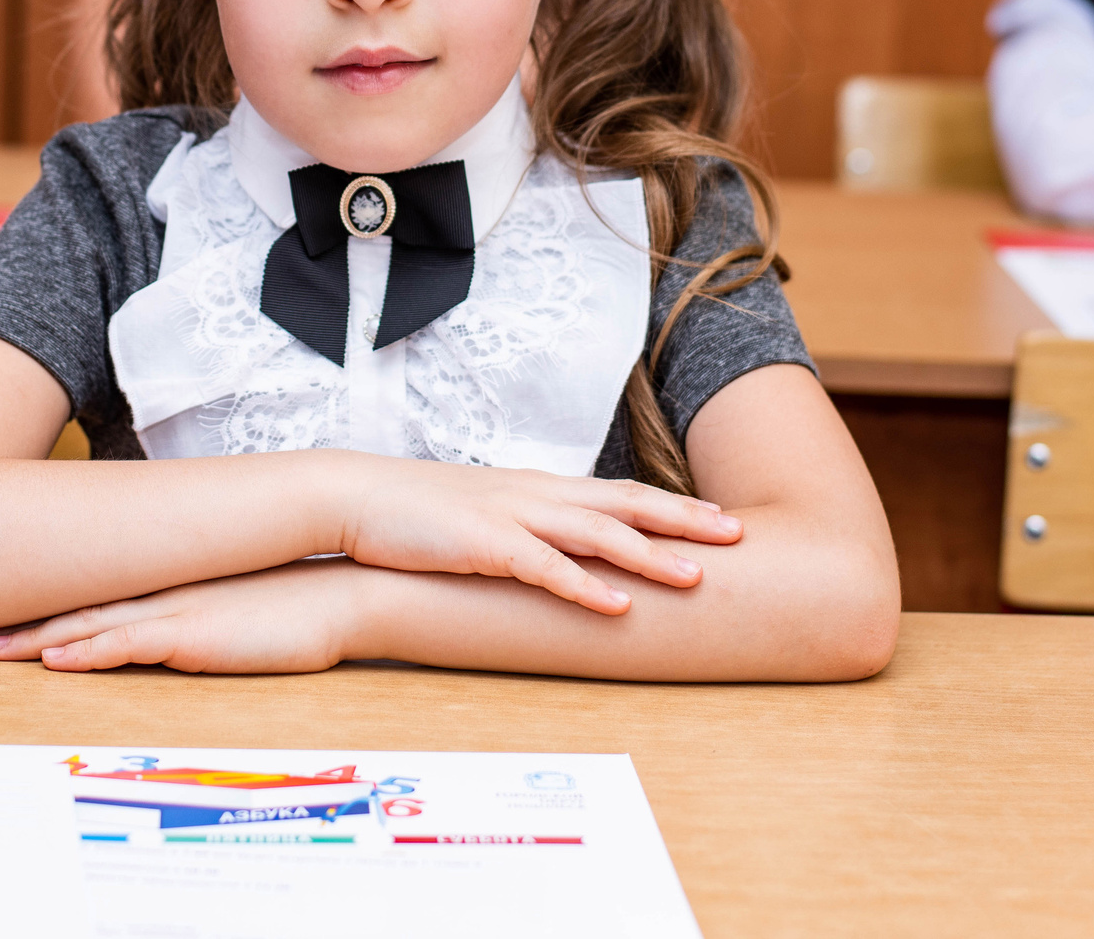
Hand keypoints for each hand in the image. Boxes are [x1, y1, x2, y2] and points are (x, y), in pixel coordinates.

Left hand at [0, 560, 369, 673]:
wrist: (345, 596)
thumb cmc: (296, 605)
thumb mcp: (233, 608)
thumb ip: (193, 617)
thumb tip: (167, 634)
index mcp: (168, 583)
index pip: (91, 592)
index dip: (39, 604)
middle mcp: (161, 591)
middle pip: (73, 604)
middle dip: (15, 619)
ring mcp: (174, 611)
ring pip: (86, 624)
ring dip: (33, 638)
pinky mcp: (192, 635)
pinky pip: (126, 644)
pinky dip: (85, 651)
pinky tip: (52, 659)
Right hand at [329, 454, 740, 614]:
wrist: (354, 496)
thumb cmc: (416, 512)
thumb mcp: (483, 514)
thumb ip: (526, 527)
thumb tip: (561, 551)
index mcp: (538, 488)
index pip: (620, 493)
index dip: (674, 507)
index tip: (722, 519)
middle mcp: (535, 494)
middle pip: (625, 504)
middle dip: (685, 520)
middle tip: (739, 535)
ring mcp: (511, 516)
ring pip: (596, 533)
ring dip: (650, 556)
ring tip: (698, 577)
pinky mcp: (482, 543)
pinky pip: (544, 567)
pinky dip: (585, 586)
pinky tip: (619, 606)